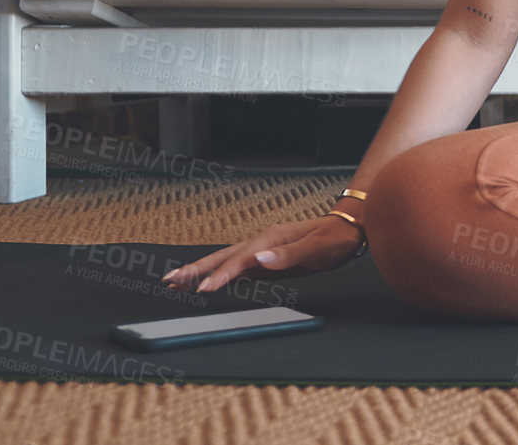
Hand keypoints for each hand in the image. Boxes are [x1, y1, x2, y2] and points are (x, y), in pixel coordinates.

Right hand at [162, 214, 365, 293]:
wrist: (347, 229)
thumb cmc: (333, 239)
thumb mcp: (316, 248)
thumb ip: (288, 255)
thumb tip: (259, 260)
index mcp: (270, 240)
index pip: (239, 260)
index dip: (220, 275)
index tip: (203, 289)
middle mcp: (262, 243)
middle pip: (223, 257)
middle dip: (196, 269)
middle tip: (170, 280)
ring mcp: (262, 251)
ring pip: (226, 261)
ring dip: (201, 271)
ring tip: (177, 281)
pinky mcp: (267, 260)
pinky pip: (238, 268)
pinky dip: (220, 275)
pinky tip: (208, 282)